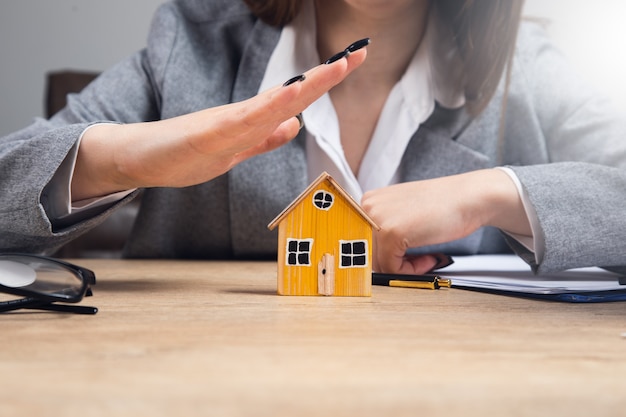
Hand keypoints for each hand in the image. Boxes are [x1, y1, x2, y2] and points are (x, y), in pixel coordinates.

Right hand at [71, 48, 366, 200]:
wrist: (136, 158)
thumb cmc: (181, 154)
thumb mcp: (235, 150)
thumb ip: (264, 138)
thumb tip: (294, 126)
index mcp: (250, 120)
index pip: (295, 98)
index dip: (325, 81)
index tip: (352, 62)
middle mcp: (241, 116)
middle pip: (292, 93)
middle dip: (328, 74)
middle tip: (359, 53)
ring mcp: (224, 124)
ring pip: (273, 103)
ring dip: (306, 86)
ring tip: (335, 68)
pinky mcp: (205, 135)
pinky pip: (241, 121)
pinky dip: (266, 109)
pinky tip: (287, 97)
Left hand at [361, 169, 530, 273]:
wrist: (469, 197)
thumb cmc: (442, 206)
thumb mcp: (403, 213)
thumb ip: (386, 230)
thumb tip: (372, 261)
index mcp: (369, 201)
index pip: (363, 241)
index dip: (384, 255)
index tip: (402, 259)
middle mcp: (368, 207)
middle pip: (369, 254)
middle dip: (394, 262)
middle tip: (419, 260)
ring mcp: (377, 219)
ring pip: (378, 263)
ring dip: (403, 268)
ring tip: (426, 258)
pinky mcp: (390, 233)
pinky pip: (392, 267)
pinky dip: (412, 270)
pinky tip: (429, 258)